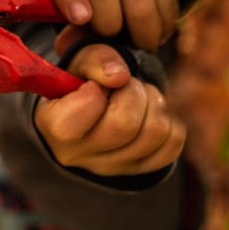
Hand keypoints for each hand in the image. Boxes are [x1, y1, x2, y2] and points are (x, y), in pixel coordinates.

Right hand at [34, 43, 185, 176]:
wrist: (89, 109)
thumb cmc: (81, 82)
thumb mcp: (79, 62)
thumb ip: (96, 59)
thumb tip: (120, 76)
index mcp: (55, 127)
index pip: (86, 109)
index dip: (97, 89)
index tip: (94, 85)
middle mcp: (79, 156)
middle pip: (125, 125)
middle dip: (133, 92)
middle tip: (126, 83)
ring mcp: (111, 168)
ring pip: (155, 133)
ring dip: (155, 102)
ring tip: (140, 95)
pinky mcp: (140, 170)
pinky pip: (173, 143)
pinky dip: (170, 120)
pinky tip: (151, 112)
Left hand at [37, 0, 179, 50]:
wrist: (125, 3)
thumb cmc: (90, 27)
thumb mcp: (75, 36)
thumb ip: (75, 44)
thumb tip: (79, 50)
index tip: (80, 18)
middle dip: (109, 27)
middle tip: (114, 40)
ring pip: (140, 5)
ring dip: (142, 36)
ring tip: (139, 44)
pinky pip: (166, 2)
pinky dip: (163, 27)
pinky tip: (155, 33)